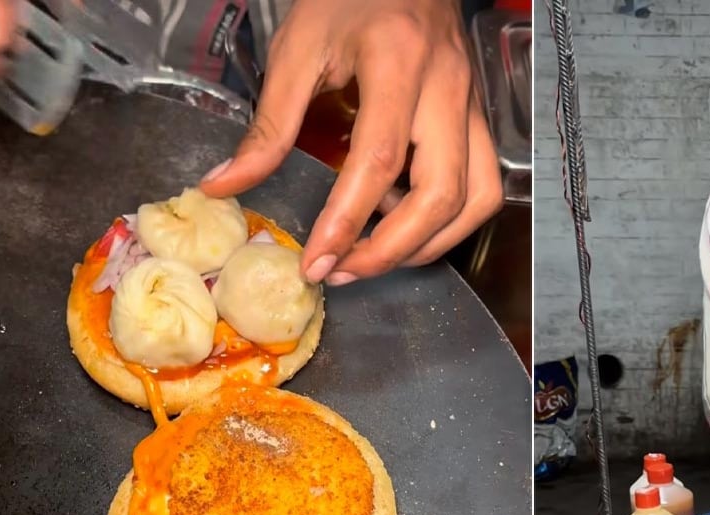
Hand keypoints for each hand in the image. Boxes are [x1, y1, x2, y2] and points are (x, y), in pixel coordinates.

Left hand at [200, 0, 503, 285]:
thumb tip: (226, 186)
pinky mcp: (480, 118)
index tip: (314, 261)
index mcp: (398, 61)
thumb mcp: (297, 48)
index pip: (379, 160)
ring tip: (376, 257)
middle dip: (392, 249)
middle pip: (441, 193)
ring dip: (429, 244)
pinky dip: (449, 221)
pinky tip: (405, 221)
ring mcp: (472, 105)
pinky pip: (483, 185)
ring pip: (475, 199)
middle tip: (342, 271)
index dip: (346, 221)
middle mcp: (447, 88)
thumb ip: (267, 124)